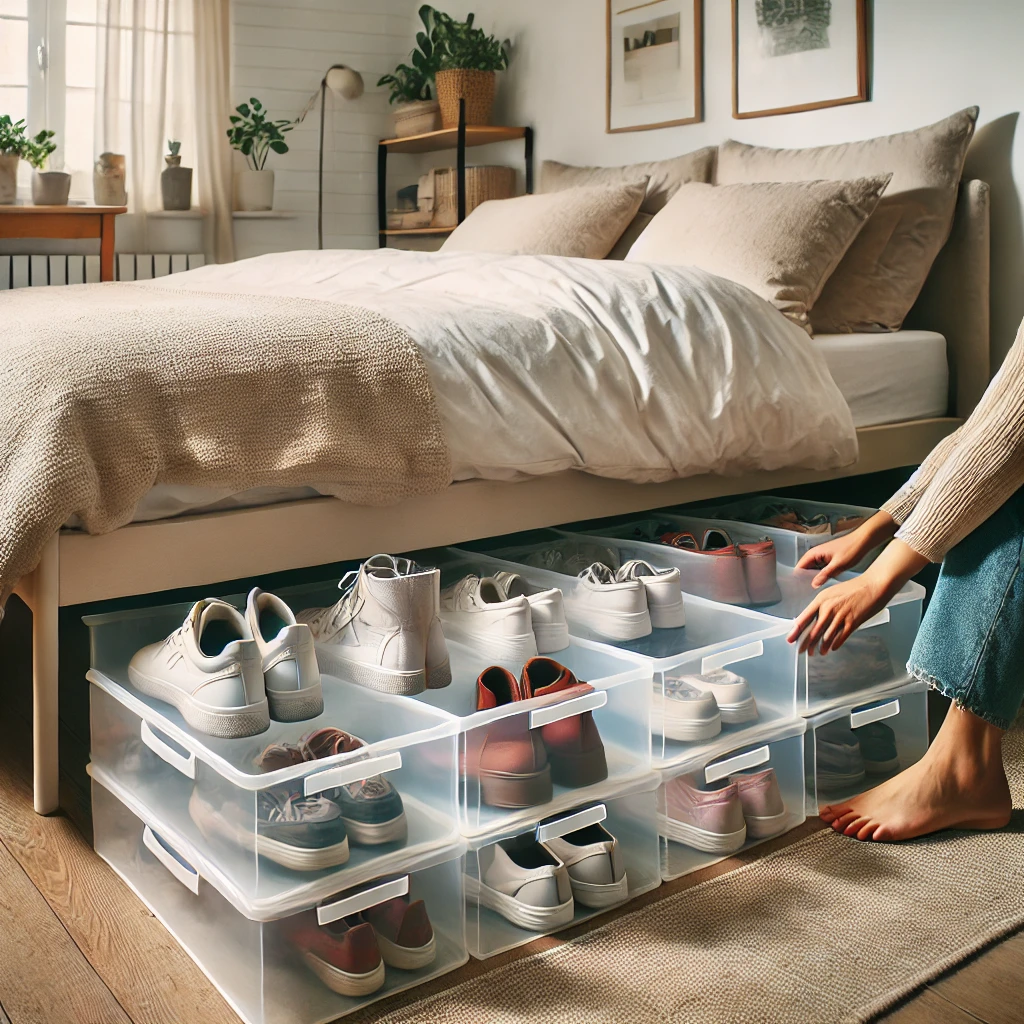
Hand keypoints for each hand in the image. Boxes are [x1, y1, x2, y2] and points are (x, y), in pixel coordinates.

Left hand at [788, 539, 929, 653]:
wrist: (873, 585)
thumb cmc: (853, 588)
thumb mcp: (832, 592)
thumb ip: (822, 605)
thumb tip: (814, 618)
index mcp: (821, 600)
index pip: (804, 618)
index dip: (796, 631)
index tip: (790, 639)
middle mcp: (828, 608)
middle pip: (813, 630)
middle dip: (806, 643)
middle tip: (802, 651)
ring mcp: (840, 616)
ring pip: (826, 637)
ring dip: (821, 647)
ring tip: (819, 652)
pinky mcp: (853, 622)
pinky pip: (841, 637)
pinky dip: (835, 644)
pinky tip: (832, 648)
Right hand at [795, 511, 897, 587]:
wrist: (863, 540)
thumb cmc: (851, 549)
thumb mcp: (838, 565)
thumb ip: (825, 575)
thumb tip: (813, 585)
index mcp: (814, 553)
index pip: (799, 567)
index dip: (797, 578)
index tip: (799, 589)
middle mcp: (815, 554)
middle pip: (804, 569)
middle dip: (804, 579)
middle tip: (806, 593)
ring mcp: (821, 556)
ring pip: (812, 569)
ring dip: (813, 578)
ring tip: (814, 590)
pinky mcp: (827, 559)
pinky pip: (819, 568)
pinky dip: (820, 575)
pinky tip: (824, 583)